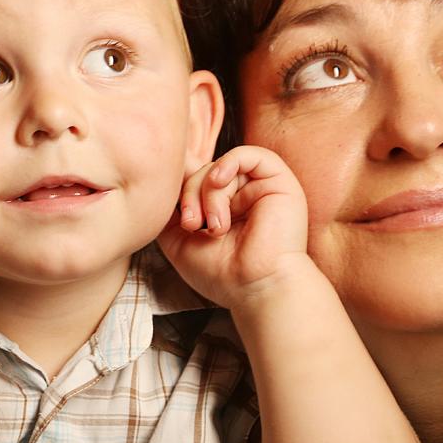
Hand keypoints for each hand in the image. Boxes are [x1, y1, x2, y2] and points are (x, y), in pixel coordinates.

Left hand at [157, 145, 311, 310]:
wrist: (256, 289)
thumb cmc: (221, 273)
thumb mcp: (177, 239)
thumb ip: (169, 208)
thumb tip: (164, 175)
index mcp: (223, 208)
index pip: (195, 178)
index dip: (179, 187)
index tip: (178, 217)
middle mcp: (242, 195)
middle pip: (202, 172)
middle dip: (189, 194)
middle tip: (192, 225)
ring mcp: (259, 188)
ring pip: (220, 166)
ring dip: (208, 193)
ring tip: (214, 227)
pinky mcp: (279, 182)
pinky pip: (249, 154)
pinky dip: (227, 163)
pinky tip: (219, 182)